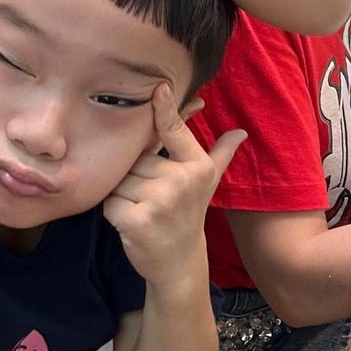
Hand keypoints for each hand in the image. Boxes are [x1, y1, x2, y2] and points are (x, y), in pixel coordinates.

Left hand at [103, 84, 243, 287]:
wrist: (179, 263)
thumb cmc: (189, 214)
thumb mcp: (207, 182)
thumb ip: (220, 154)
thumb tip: (241, 132)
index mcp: (196, 166)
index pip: (174, 131)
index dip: (164, 108)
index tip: (159, 86)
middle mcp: (180, 181)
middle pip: (136, 158)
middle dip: (134, 175)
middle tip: (150, 196)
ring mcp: (159, 201)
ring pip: (120, 179)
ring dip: (122, 194)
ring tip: (141, 208)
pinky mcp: (136, 220)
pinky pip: (109, 202)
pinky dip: (113, 212)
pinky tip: (130, 222)